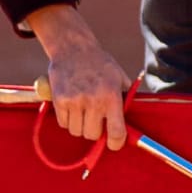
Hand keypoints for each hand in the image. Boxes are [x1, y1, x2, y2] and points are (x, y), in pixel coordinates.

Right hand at [25, 5, 130, 149]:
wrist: (73, 48)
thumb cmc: (101, 64)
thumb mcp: (120, 78)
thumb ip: (126, 100)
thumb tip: (132, 123)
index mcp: (112, 96)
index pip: (116, 132)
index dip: (115, 143)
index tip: (113, 144)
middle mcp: (93, 101)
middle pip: (93, 135)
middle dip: (95, 132)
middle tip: (96, 121)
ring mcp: (75, 101)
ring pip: (76, 131)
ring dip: (80, 126)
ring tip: (83, 112)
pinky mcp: (59, 100)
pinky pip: (63, 123)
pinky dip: (67, 120)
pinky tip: (72, 107)